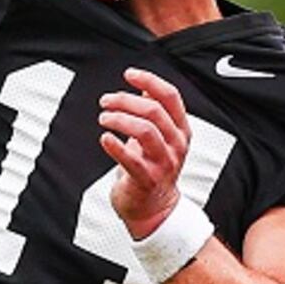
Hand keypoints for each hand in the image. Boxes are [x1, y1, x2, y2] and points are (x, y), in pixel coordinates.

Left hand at [96, 68, 193, 237]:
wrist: (153, 209)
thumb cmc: (153, 171)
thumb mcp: (160, 139)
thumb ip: (156, 114)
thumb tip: (145, 89)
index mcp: (180, 131)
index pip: (170, 97)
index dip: (149, 81)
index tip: (130, 75)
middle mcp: (175, 145)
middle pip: (153, 111)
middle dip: (125, 100)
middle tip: (107, 100)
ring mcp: (163, 163)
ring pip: (144, 130)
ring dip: (119, 119)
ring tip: (104, 117)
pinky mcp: (146, 179)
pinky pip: (130, 159)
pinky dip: (115, 145)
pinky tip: (105, 138)